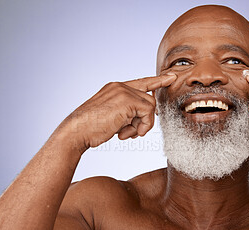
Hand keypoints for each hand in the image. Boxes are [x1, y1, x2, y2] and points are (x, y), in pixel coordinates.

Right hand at [59, 74, 176, 152]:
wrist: (77, 131)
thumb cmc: (92, 128)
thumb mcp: (113, 116)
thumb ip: (128, 111)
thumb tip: (146, 116)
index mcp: (116, 88)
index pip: (142, 82)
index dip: (157, 81)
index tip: (171, 76)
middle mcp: (120, 86)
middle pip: (149, 100)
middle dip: (144, 119)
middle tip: (132, 132)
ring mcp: (124, 91)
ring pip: (150, 107)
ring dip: (142, 125)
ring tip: (126, 133)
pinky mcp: (128, 100)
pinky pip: (148, 113)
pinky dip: (142, 127)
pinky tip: (126, 134)